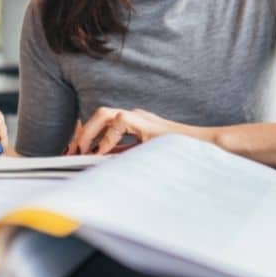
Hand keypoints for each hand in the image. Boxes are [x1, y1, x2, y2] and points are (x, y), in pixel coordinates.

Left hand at [66, 107, 201, 154]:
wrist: (204, 149)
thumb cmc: (178, 156)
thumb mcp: (145, 157)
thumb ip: (126, 156)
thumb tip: (101, 163)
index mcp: (135, 125)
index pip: (104, 125)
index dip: (87, 138)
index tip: (73, 154)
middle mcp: (136, 117)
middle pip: (100, 115)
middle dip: (83, 133)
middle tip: (72, 153)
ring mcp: (141, 118)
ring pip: (105, 114)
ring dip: (90, 132)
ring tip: (82, 150)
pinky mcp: (146, 123)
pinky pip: (119, 122)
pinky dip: (107, 138)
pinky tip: (103, 153)